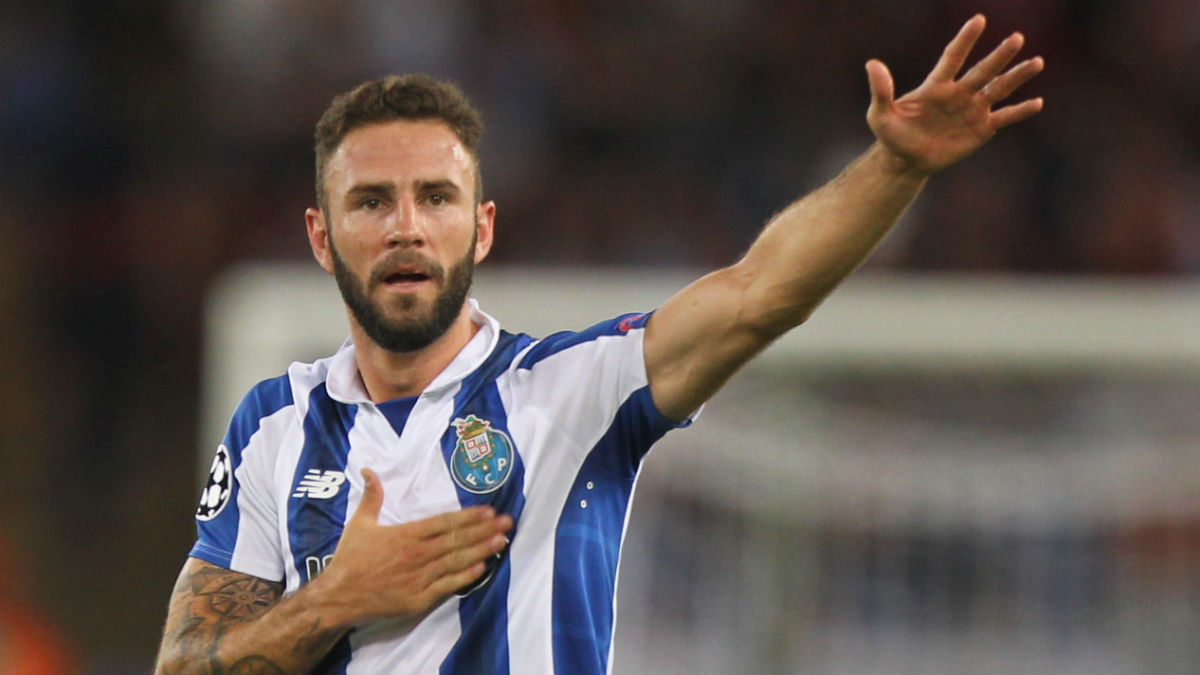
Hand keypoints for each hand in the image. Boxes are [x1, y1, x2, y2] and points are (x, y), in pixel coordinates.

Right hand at [320, 468, 512, 624]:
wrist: (338, 597)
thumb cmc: (350, 559)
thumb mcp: (360, 524)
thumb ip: (371, 497)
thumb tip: (369, 470)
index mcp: (406, 535)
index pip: (444, 523)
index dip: (469, 516)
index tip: (489, 511)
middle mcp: (417, 554)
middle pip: (457, 540)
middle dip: (485, 530)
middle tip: (508, 522)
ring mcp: (419, 578)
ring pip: (456, 561)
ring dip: (482, 550)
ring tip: (502, 541)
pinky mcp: (418, 599)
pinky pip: (447, 586)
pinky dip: (465, 577)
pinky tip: (482, 568)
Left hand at [865, 14, 1043, 174]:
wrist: (905, 160)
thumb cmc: (891, 134)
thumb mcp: (879, 114)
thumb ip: (881, 90)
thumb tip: (872, 64)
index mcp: (937, 85)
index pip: (954, 57)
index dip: (965, 39)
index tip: (978, 19)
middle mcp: (959, 93)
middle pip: (982, 70)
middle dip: (999, 55)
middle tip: (1017, 38)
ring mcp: (972, 110)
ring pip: (999, 89)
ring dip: (1017, 76)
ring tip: (1037, 62)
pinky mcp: (981, 129)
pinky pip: (1004, 117)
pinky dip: (1020, 111)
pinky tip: (1037, 102)